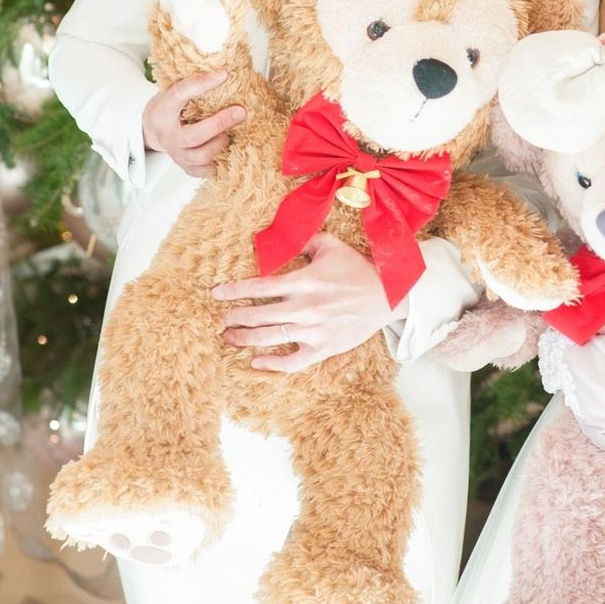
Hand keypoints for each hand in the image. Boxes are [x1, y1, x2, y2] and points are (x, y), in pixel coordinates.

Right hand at [141, 69, 244, 177]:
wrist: (151, 130)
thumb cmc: (169, 109)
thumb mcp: (173, 92)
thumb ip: (192, 86)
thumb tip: (224, 71)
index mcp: (162, 111)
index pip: (180, 94)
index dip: (201, 83)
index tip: (223, 74)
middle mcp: (167, 136)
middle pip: (194, 135)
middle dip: (220, 123)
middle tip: (240, 111)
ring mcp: (176, 155)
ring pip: (202, 156)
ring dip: (221, 143)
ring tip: (229, 133)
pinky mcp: (186, 167)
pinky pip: (205, 170)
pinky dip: (219, 161)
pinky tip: (227, 149)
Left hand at [213, 234, 396, 370]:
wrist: (387, 295)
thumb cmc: (357, 268)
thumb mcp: (332, 246)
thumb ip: (304, 241)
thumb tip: (281, 238)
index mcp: (304, 281)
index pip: (259, 287)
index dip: (234, 290)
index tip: (217, 293)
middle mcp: (305, 307)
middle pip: (257, 315)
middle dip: (233, 317)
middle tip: (220, 319)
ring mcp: (313, 330)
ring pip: (268, 338)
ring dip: (244, 339)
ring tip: (230, 337)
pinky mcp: (323, 348)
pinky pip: (292, 362)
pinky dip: (271, 365)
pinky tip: (256, 362)